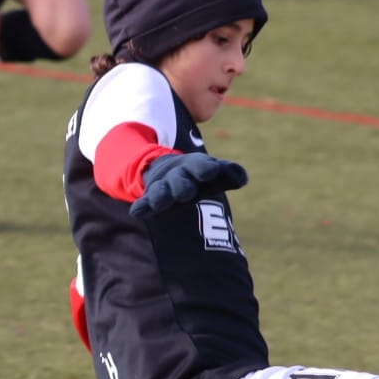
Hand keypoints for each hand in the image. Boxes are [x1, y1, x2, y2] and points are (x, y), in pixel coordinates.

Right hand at [128, 153, 247, 217]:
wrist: (169, 169)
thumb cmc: (200, 174)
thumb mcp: (215, 172)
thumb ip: (230, 173)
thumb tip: (242, 178)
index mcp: (195, 166)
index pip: (201, 165)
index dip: (205, 168)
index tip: (210, 171)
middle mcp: (178, 175)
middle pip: (180, 181)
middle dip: (182, 186)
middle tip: (185, 194)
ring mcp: (164, 186)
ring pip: (162, 192)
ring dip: (161, 198)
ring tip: (158, 205)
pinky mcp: (152, 197)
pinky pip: (145, 202)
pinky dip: (142, 206)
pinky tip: (136, 212)